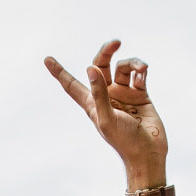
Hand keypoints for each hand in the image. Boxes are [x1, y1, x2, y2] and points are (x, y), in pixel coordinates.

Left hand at [45, 40, 167, 183]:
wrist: (147, 153)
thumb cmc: (124, 141)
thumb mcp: (106, 118)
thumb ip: (99, 93)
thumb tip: (91, 67)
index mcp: (92, 103)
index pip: (71, 85)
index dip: (59, 72)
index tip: (47, 59)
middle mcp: (107, 95)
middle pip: (101, 65)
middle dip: (107, 51)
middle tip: (116, 42)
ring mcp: (123, 94)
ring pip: (123, 68)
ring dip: (132, 63)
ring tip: (142, 68)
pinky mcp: (140, 95)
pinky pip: (139, 75)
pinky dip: (141, 70)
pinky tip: (144, 71)